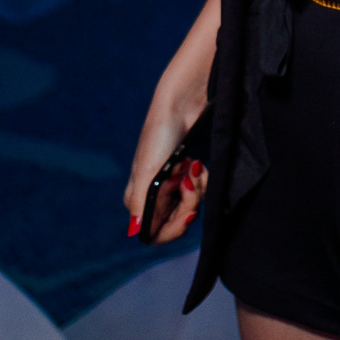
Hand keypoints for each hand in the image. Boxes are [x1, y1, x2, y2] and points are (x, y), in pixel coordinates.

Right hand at [124, 103, 206, 243]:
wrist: (182, 104)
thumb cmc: (160, 136)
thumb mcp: (148, 171)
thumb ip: (141, 203)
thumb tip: (136, 232)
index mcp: (139, 200)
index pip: (155, 234)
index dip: (173, 230)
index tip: (189, 215)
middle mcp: (155, 196)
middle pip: (177, 220)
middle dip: (190, 203)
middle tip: (190, 179)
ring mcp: (173, 185)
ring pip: (191, 206)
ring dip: (197, 188)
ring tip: (194, 165)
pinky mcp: (188, 175)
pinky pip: (201, 191)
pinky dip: (204, 180)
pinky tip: (199, 164)